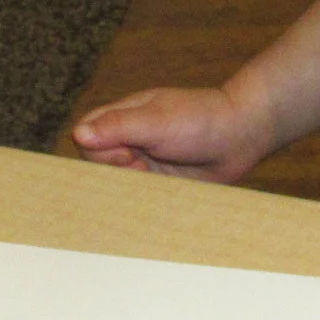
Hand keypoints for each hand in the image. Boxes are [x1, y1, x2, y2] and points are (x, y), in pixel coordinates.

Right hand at [71, 84, 275, 182]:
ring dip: (130, 188)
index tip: (129, 153)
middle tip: (143, 167)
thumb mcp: (157, 120)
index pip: (87, 139)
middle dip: (116, 171)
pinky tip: (158, 198)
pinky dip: (143, 202)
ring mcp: (143, 164)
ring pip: (116, 185)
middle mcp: (129, 141)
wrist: (242, 136)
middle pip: (98, 166)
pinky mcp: (158, 184)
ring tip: (155, 179)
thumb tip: (78, 134)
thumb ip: (118, 126)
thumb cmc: (201, 119)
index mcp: (123, 118)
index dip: (100, 151)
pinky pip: (139, 198)